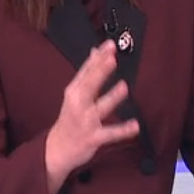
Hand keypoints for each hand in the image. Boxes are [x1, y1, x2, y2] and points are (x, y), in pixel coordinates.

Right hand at [45, 39, 139, 191]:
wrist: (57, 148)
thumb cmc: (70, 118)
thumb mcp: (74, 93)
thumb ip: (87, 73)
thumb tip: (96, 51)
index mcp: (74, 91)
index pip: (86, 71)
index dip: (98, 57)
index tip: (109, 45)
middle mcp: (78, 104)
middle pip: (90, 85)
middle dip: (100, 72)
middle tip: (112, 59)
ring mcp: (85, 121)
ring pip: (100, 108)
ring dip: (112, 97)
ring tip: (124, 87)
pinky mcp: (93, 138)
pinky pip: (110, 133)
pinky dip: (123, 130)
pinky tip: (135, 126)